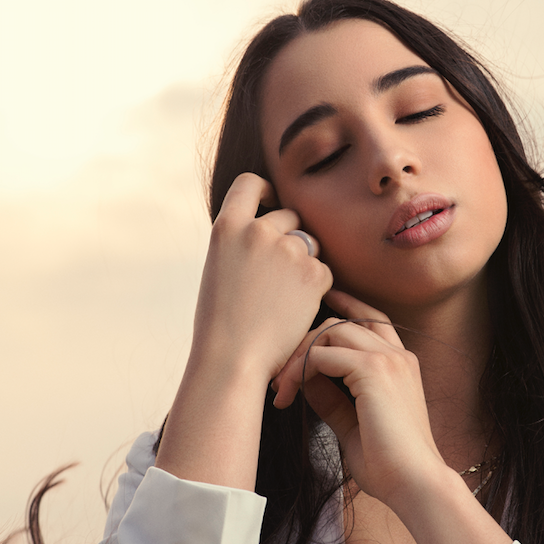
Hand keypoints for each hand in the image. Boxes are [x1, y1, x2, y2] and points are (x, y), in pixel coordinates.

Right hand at [190, 173, 332, 383]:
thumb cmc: (221, 322)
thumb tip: (269, 225)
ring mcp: (288, 250)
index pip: (250, 184)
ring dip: (304, 264)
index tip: (272, 200)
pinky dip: (315, 288)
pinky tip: (294, 310)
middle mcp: (258, 230)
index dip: (266, 189)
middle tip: (279, 277)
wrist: (233, 359)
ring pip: (310, 245)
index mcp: (227, 227)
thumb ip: (242, 243)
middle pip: (289, 216)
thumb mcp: (219, 268)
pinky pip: (323, 271)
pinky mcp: (314, 272)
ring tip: (281, 300)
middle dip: (290, 238)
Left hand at [273, 289, 446, 510]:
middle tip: (280, 379)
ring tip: (282, 389)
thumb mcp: (352, 423)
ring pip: (330, 332)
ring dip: (298, 356)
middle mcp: (398, 355)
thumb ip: (331, 397)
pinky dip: (301, 370)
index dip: (345, 307)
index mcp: (401, 364)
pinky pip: (324, 354)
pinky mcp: (374, 369)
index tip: (319, 304)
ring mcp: (388, 359)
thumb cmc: (388, 463)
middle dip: (305, 343)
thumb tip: (304, 378)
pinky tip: (291, 394)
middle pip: (341, 323)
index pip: (370, 319)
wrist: (414, 484)